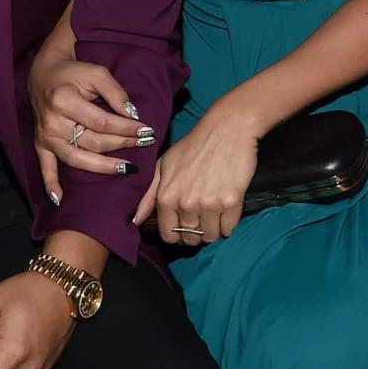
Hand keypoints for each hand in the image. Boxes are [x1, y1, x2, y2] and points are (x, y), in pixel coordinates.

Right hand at [29, 52, 151, 200]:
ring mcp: (46, 136)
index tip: (146, 129)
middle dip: (122, 144)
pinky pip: (45, 168)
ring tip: (127, 168)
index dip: (126, 128)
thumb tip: (133, 115)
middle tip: (144, 143)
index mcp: (64, 101)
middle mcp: (53, 122)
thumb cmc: (74, 73)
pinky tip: (60, 199)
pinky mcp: (40, 144)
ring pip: (77, 159)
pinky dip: (51, 184)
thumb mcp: (97, 73)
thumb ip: (115, 93)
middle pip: (93, 142)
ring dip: (103, 167)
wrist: (44, 74)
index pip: (102, 122)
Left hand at [134, 97, 260, 244]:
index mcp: (166, 197)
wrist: (226, 130)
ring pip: (210, 236)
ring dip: (212, 229)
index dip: (176, 233)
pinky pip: (228, 229)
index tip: (183, 225)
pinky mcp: (231, 203)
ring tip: (213, 211)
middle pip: (190, 239)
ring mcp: (209, 205)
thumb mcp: (163, 165)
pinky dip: (227, 223)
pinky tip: (225, 207)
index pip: (169, 235)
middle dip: (195, 232)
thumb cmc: (193, 146)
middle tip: (200, 215)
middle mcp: (186, 204)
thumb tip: (136, 221)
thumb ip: (148, 195)